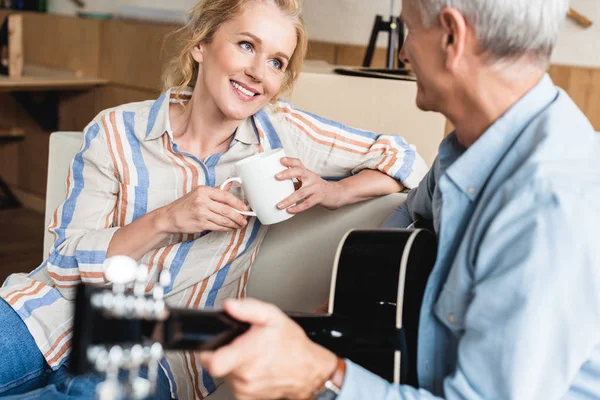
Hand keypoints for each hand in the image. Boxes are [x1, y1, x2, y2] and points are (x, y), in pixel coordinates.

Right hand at [156, 184, 248, 232]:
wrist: (169, 217)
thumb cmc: (184, 205)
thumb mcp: (198, 193)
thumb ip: (215, 191)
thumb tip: (230, 187)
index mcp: (204, 191)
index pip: (225, 196)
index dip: (237, 203)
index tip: (244, 208)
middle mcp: (202, 201)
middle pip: (226, 209)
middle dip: (238, 216)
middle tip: (244, 219)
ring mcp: (201, 213)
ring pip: (223, 220)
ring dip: (234, 223)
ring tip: (240, 224)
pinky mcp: (201, 224)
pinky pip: (218, 227)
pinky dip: (226, 228)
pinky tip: (230, 228)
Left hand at [198, 298, 337, 399]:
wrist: (308, 370)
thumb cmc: (293, 345)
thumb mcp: (272, 316)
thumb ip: (248, 308)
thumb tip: (229, 305)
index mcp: (247, 355)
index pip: (211, 361)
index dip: (205, 351)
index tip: (210, 344)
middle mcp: (245, 376)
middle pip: (215, 365)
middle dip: (223, 352)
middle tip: (238, 344)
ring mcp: (245, 389)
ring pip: (224, 374)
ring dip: (232, 364)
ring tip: (250, 354)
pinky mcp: (247, 398)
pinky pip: (234, 383)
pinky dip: (240, 374)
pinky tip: (253, 365)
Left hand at [275, 157, 344, 212]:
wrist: (336, 194)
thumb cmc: (318, 188)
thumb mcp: (308, 181)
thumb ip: (295, 182)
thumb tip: (277, 186)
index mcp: (307, 173)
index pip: (298, 163)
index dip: (290, 161)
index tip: (281, 160)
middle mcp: (311, 178)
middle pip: (300, 172)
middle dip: (288, 173)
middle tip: (277, 177)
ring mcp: (316, 188)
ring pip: (301, 192)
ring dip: (288, 199)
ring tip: (279, 205)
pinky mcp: (319, 198)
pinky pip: (307, 203)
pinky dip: (297, 208)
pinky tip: (290, 210)